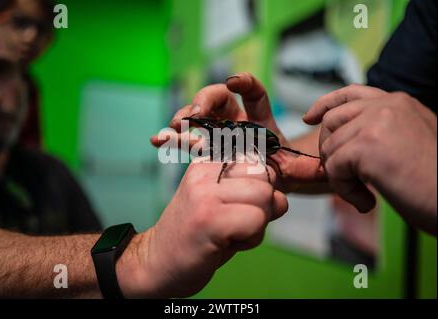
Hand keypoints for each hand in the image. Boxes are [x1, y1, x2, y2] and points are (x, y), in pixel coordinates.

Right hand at [118, 160, 287, 297]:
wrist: (155, 262)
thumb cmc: (195, 235)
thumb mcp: (219, 204)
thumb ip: (249, 194)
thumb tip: (282, 198)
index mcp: (207, 163)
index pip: (256, 160)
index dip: (259, 188)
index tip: (237, 206)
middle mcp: (205, 172)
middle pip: (265, 176)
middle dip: (262, 205)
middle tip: (235, 223)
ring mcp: (206, 193)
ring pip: (265, 196)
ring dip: (257, 223)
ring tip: (230, 233)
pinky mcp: (209, 218)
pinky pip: (257, 220)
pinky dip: (251, 239)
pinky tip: (226, 243)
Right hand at [150, 72, 324, 191]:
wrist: (271, 189)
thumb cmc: (288, 176)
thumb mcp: (301, 170)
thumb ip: (307, 169)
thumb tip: (317, 166)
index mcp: (260, 120)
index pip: (253, 94)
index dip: (245, 83)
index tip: (236, 82)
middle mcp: (238, 122)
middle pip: (218, 100)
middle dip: (205, 101)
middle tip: (197, 113)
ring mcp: (219, 135)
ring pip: (199, 118)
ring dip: (185, 118)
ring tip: (175, 125)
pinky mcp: (206, 150)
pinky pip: (188, 140)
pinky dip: (172, 138)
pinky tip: (157, 140)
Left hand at [304, 84, 436, 233]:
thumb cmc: (435, 181)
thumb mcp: (409, 141)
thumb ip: (381, 132)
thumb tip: (346, 142)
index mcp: (397, 103)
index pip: (350, 94)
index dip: (325, 105)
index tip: (309, 118)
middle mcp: (386, 106)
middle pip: (331, 121)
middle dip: (329, 150)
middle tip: (344, 176)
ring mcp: (375, 123)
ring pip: (330, 148)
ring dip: (340, 177)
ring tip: (364, 194)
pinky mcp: (366, 146)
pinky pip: (333, 168)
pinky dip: (344, 189)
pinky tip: (366, 201)